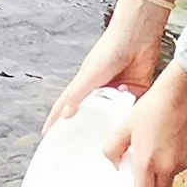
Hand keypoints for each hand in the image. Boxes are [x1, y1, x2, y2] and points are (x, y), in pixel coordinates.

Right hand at [44, 0, 178, 132]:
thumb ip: (77, 94)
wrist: (138, 36)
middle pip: (92, 114)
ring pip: (113, 115)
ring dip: (113, 124)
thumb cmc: (111, 48)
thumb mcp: (90, 74)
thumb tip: (65, 115)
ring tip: (111, 143)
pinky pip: (132, 109)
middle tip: (85, 149)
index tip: (48, 136)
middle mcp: (100, 90)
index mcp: (85, 85)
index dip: (56, 120)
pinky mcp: (136, 91)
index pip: (66, 106)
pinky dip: (132, 116)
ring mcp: (118, 92)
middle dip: (89, 129)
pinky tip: (132, 128)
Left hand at [105, 62, 186, 186]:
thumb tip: (114, 164)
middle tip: (142, 179)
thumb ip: (114, 148)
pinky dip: (171, 160)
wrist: (184, 89)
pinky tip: (167, 139)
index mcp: (147, 163)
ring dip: (161, 174)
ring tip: (153, 147)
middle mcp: (168, 167)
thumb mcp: (125, 125)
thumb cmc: (153, 105)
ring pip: (170, 179)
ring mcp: (184, 161)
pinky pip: (180, 165)